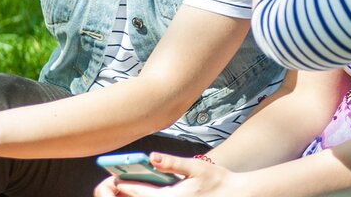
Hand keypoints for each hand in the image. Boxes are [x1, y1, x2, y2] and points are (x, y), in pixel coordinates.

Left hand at [95, 153, 250, 196]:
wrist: (235, 196)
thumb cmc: (217, 181)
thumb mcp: (195, 167)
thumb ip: (172, 163)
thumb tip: (152, 157)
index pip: (141, 193)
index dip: (126, 186)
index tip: (115, 178)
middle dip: (129, 193)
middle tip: (118, 184)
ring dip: (139, 196)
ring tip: (129, 188)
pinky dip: (150, 196)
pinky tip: (147, 192)